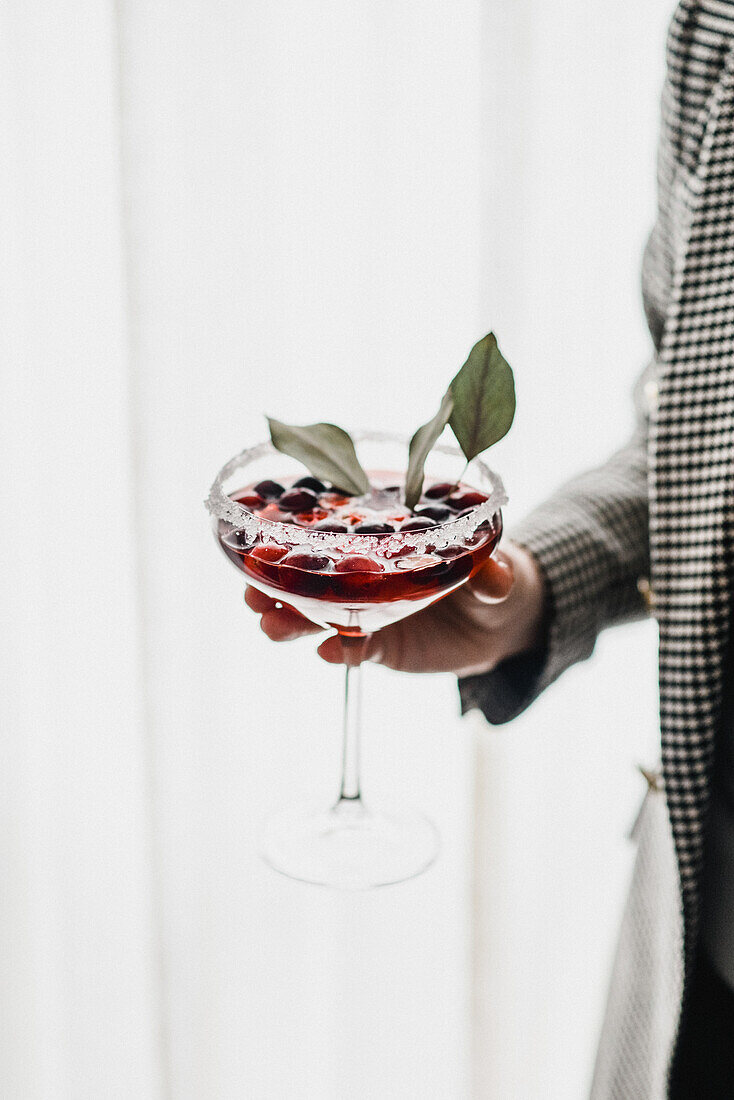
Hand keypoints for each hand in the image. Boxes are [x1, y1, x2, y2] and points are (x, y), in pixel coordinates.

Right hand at [244, 541, 545, 676]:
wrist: (501, 623)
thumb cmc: (491, 573)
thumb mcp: (496, 567)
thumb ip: (492, 571)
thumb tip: (496, 575)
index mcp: (379, 535)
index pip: (327, 529)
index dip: (291, 533)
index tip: (260, 538)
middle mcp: (363, 570)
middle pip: (305, 573)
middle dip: (270, 582)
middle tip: (251, 591)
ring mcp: (366, 609)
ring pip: (315, 614)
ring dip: (289, 619)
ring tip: (271, 624)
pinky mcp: (378, 644)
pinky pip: (348, 648)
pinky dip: (336, 651)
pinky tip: (327, 653)